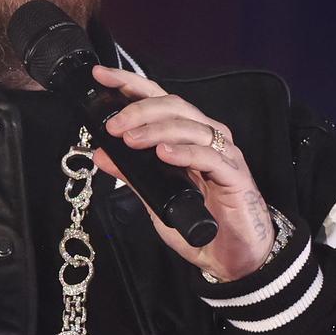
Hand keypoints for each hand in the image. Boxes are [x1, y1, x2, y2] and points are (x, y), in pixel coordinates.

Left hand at [90, 65, 280, 281]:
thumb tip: (102, 154)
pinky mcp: (235, 176)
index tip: (101, 76)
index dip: (130, 84)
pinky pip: (208, 157)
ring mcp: (223, 154)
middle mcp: (207, 138)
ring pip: (190, 127)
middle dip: (140, 110)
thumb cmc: (201, 224)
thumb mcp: (157, 197)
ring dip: (156, 129)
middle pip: (174, 106)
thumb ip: (133, 175)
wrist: (232, 258)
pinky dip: (184, 152)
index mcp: (188, 137)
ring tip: (130, 140)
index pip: (159, 100)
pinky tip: (163, 153)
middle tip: (114, 125)